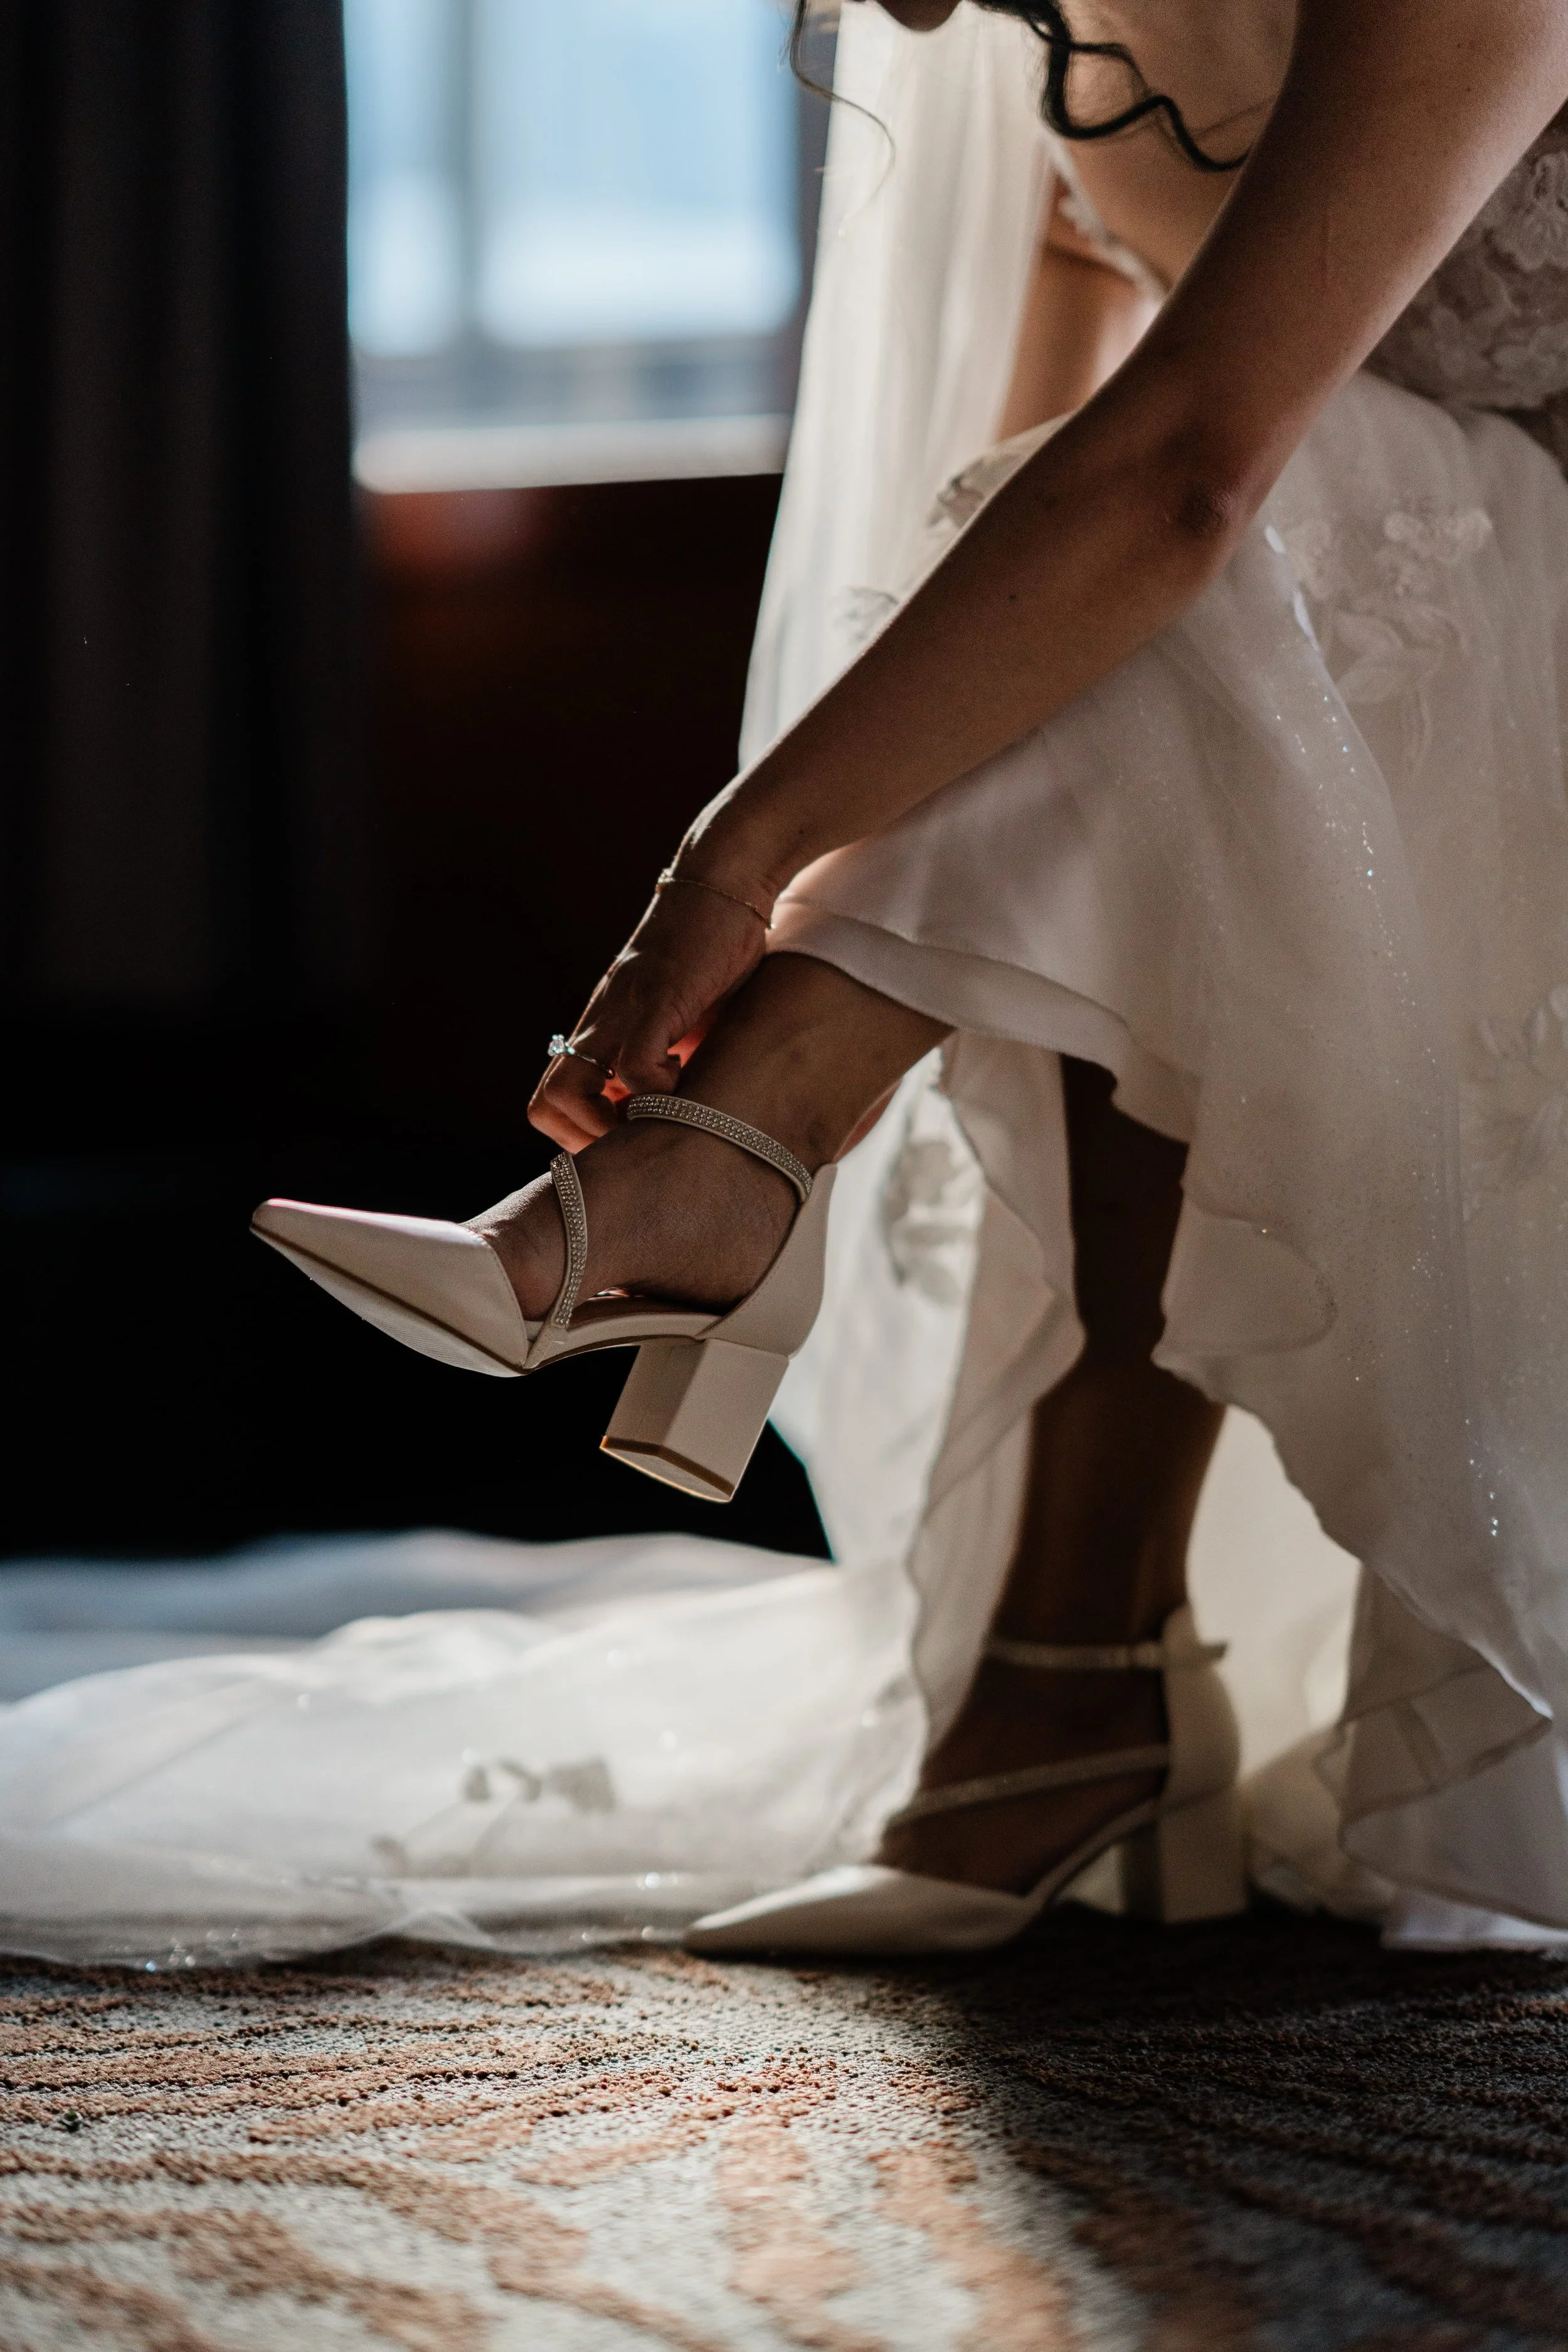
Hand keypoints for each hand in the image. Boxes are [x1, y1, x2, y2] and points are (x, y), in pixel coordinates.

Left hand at [529, 874, 770, 1149]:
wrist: (723, 885)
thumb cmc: (709, 954)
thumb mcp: (682, 1018)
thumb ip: (670, 1058)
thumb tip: (682, 1108)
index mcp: (601, 1032)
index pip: (552, 1101)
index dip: (582, 1134)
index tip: (629, 1139)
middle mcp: (599, 1024)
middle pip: (547, 1103)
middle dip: (588, 1140)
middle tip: (639, 1140)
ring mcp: (623, 1011)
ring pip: (572, 1089)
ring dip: (614, 1123)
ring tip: (662, 1115)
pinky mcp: (657, 998)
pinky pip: (635, 1063)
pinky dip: (659, 1087)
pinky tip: (689, 1075)